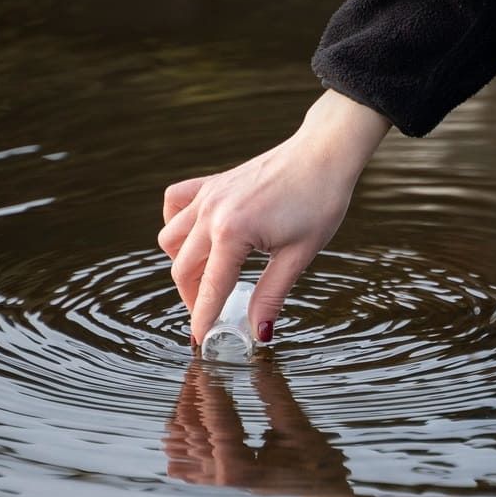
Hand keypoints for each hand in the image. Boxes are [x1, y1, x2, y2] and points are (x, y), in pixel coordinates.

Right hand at [159, 90, 389, 344]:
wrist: (324, 153)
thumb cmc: (319, 201)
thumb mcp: (299, 255)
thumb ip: (272, 295)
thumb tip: (259, 333)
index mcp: (233, 233)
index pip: (210, 289)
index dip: (203, 320)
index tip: (200, 343)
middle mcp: (211, 213)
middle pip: (182, 268)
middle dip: (193, 297)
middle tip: (212, 314)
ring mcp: (208, 195)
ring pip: (171, 239)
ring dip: (182, 264)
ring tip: (208, 279)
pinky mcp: (212, 182)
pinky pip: (175, 203)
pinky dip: (177, 222)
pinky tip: (196, 236)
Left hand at [163, 356, 380, 496]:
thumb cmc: (321, 478)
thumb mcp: (300, 430)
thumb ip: (273, 393)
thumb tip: (258, 358)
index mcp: (240, 472)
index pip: (215, 419)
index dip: (208, 385)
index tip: (205, 360)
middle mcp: (219, 487)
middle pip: (190, 433)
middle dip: (193, 396)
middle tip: (200, 367)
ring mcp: (215, 495)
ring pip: (181, 450)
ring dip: (186, 417)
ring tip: (198, 390)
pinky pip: (185, 469)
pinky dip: (185, 442)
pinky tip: (198, 422)